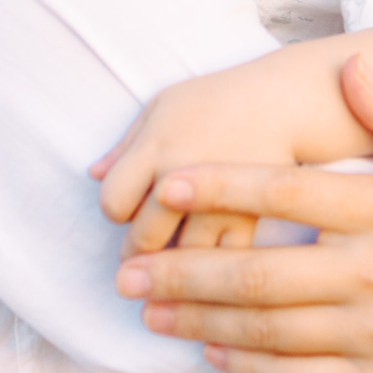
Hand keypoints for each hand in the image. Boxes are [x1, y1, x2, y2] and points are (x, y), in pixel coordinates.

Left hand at [91, 80, 273, 252]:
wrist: (280, 103)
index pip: (112, 203)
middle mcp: (183, 177)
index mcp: (156, 148)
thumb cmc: (215, 101)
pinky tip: (205, 263)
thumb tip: (92, 175)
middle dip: (138, 247)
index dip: (116, 208)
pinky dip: (209, 271)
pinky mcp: (248, 221)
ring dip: (172, 266)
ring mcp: (218, 203)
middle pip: (142, 238)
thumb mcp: (163, 106)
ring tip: (173, 257)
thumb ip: (125, 144)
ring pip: (180, 260)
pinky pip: (220, 264)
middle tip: (144, 245)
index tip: (128, 206)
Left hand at [114, 58, 372, 372]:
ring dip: (200, 320)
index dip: (221, 186)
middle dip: (183, 271)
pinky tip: (214, 352)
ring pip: (267, 327)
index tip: (167, 184)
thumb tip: (351, 66)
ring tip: (152, 309)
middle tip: (128, 269)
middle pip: (258, 271)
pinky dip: (249, 365)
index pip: (287, 192)